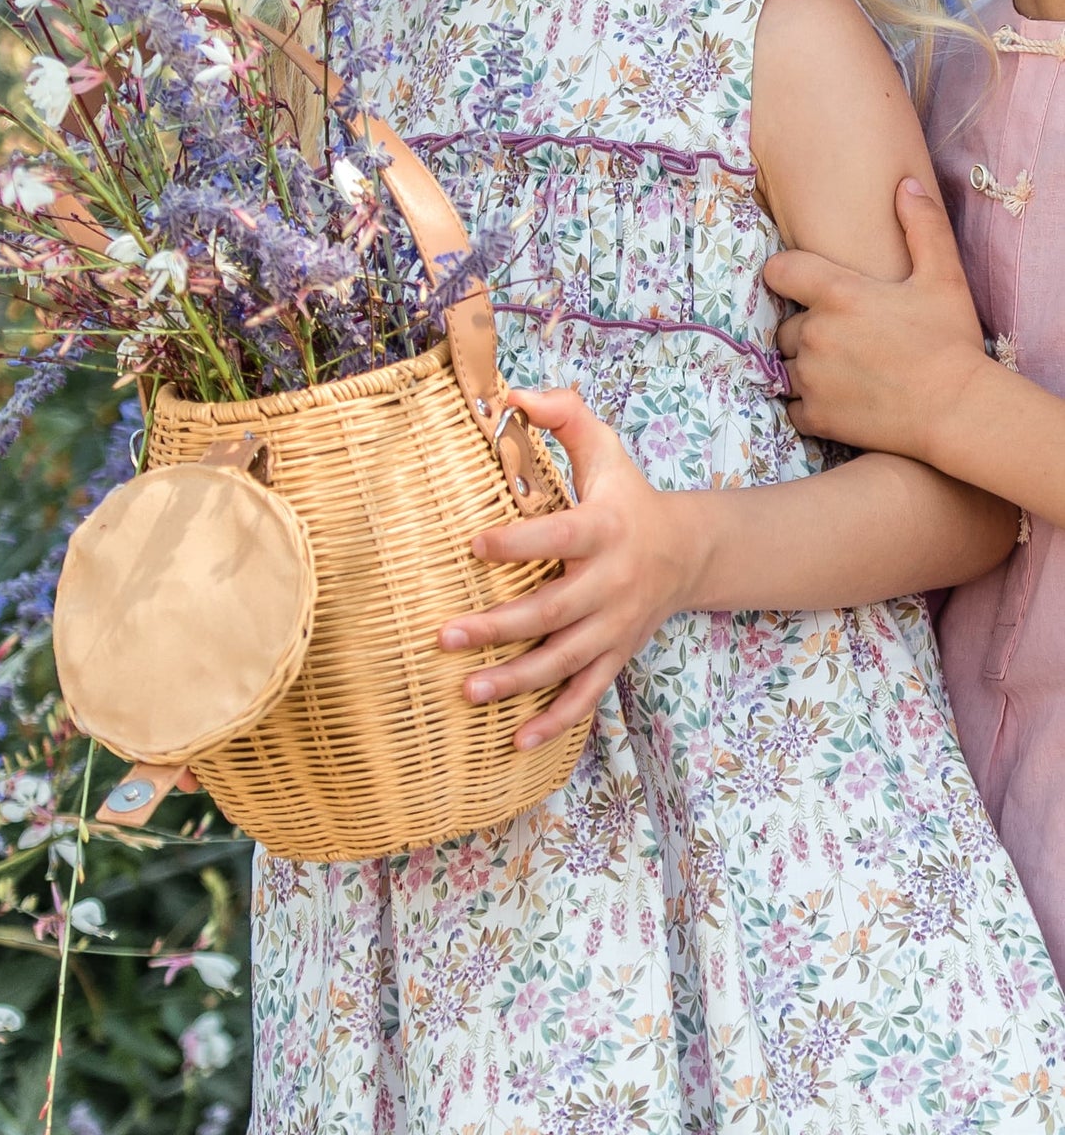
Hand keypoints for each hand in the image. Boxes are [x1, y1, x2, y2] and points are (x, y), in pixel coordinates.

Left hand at [438, 387, 697, 748]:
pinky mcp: (616, 656)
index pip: (559, 536)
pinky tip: (517, 742)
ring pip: (565, 661)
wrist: (689, 552)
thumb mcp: (606, 447)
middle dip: (498, 627)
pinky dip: (556, 722)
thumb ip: (564, 414)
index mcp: (605, 529)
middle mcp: (612, 583)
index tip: (473, 545)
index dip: (519, 543)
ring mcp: (615, 626)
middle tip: (444, 635)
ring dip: (517, 681)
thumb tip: (512, 393)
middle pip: (552, 611)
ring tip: (468, 692)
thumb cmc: (628, 496)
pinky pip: (587, 695)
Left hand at [764, 177, 988, 459]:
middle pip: (785, 326)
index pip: (780, 272)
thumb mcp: (944, 276)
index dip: (786, 276)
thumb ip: (923, 226)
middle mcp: (814, 334)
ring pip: (786, 367)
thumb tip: (906, 184)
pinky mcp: (816, 416)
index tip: (801, 285)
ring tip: (844, 370)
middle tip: (845, 338)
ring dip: (805, 367)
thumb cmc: (950, 341)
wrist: (957, 409)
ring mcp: (811, 378)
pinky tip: (838, 399)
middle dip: (807, 329)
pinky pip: (792, 406)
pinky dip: (808, 404)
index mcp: (837, 294)